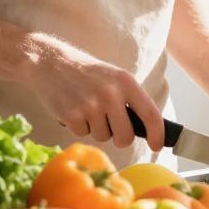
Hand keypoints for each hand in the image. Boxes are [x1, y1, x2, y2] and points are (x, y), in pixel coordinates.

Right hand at [24, 32, 164, 151]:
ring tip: (87, 108)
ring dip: (96, 128)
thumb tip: (147, 128)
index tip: (157, 146)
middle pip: (126, 137)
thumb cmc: (87, 73)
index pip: (150, 114)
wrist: (51, 62)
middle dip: (120, 138)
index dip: (157, 134)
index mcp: (127, 83)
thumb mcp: (115, 78)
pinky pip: (83, 134)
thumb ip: (130, 99)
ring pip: (103, 137)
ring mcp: (91, 105)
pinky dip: (79, 126)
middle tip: (111, 127)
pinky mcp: (71, 115)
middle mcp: (111, 94)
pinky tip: (74, 109)